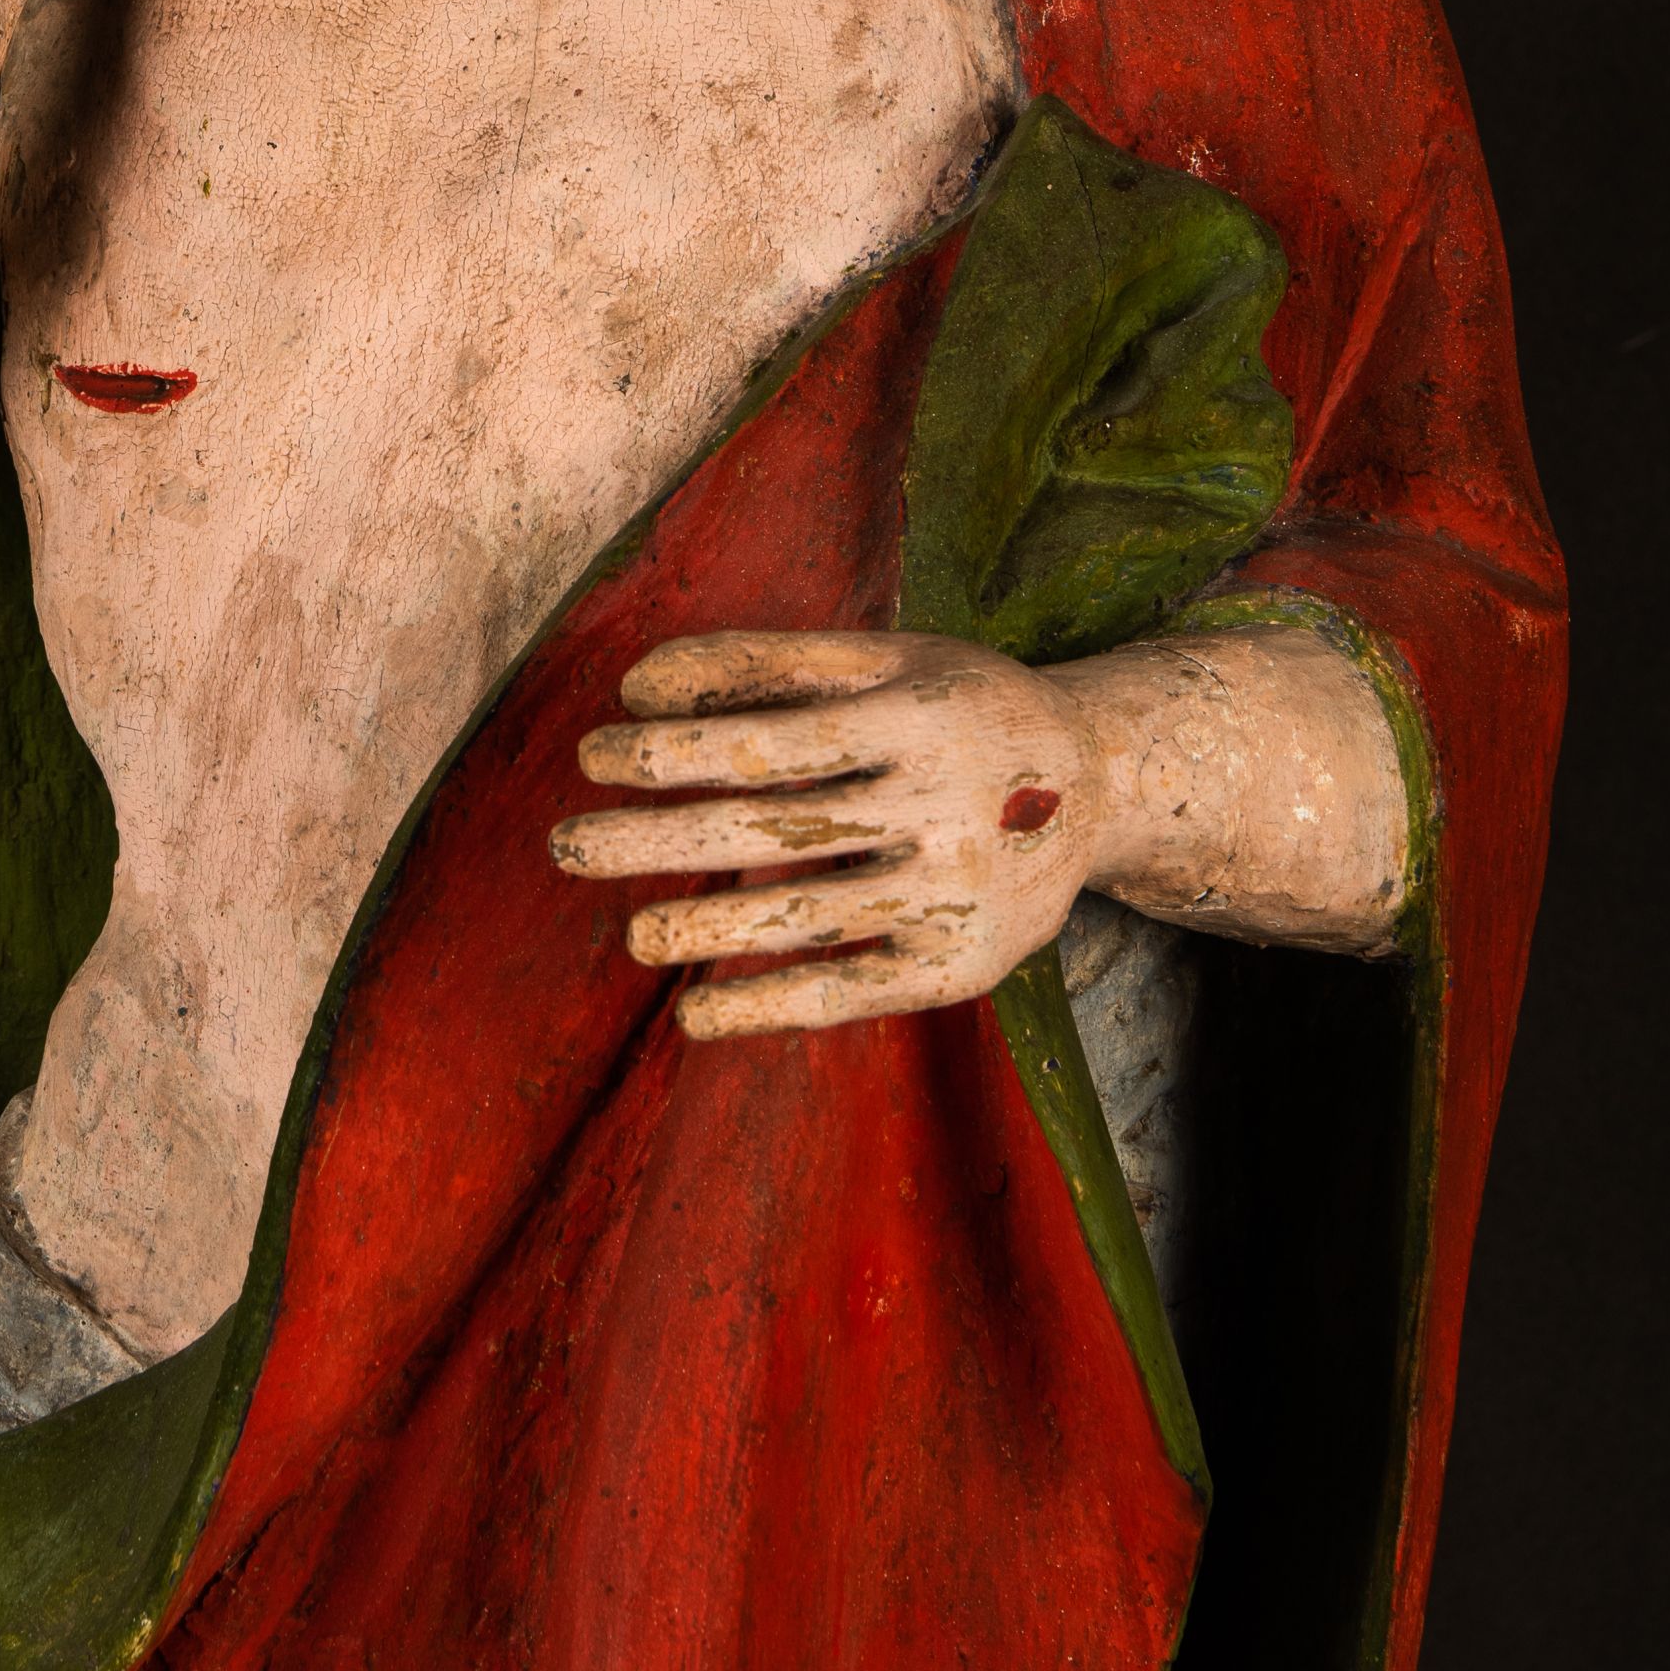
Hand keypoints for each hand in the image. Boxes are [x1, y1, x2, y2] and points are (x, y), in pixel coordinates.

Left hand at [549, 626, 1095, 1038]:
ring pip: (808, 918)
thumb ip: (761, 663)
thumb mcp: (881, 660)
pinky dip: (770, 1004)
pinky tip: (697, 1011)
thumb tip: (636, 687)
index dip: (670, 753)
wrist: (1102, 781)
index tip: (594, 754)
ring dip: (707, 927)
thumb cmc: (958, 706)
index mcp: (916, 718)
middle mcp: (941, 808)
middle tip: (566, 844)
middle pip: (773, 830)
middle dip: (656, 838)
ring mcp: (954, 894)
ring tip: (633, 932)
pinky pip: (852, 991)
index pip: (767, 743)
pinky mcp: (962, 965)